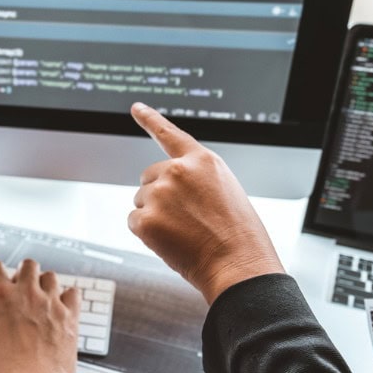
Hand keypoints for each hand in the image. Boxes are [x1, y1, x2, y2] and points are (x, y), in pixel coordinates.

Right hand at [0, 260, 81, 372]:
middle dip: (21, 273)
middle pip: (28, 265)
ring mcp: (51, 304)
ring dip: (43, 283)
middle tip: (17, 288)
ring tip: (38, 297)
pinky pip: (73, 294)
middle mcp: (27, 293)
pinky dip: (66, 296)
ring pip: (51, 277)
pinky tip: (60, 305)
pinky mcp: (69, 319)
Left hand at [128, 103, 283, 303]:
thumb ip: (196, 180)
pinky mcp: (145, 218)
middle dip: (159, 196)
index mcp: (202, 161)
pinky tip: (170, 241)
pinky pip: (134, 221)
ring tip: (184, 232)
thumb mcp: (225, 191)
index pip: (170, 134)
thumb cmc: (238, 235)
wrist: (237, 265)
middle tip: (185, 219)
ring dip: (155, 215)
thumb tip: (169, 186)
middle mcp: (177, 171)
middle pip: (149, 178)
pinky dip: (147, 233)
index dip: (150, 119)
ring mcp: (159, 194)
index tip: (135, 108)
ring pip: (141, 201)